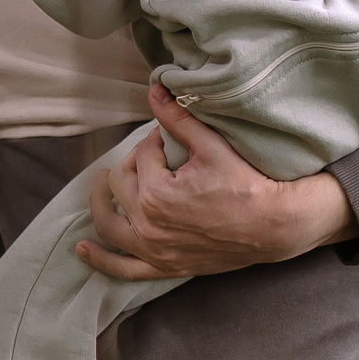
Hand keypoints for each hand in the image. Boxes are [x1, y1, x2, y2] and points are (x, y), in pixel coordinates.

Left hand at [74, 85, 358, 281]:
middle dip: (132, 163)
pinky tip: (82, 248)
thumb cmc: (247, 184)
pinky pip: (123, 269)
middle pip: (120, 185)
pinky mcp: (165, 266)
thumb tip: (154, 90)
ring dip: (99, 203)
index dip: (154, 141)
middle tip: (149, 155)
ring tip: (99, 186)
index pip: (141, 157)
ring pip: (109, 225)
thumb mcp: (211, 146)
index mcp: (156, 193)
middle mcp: (148, 225)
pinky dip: (100, 259)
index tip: (169, 138)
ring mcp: (154, 250)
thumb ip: (177, 118)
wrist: (277, 226)